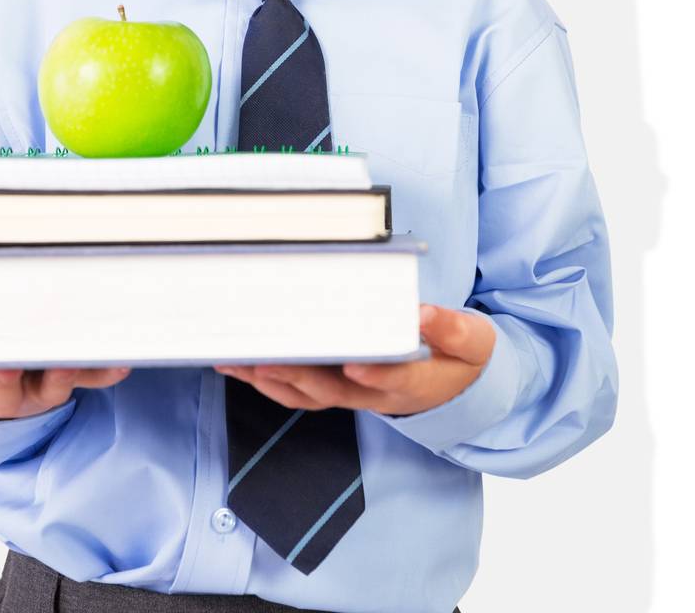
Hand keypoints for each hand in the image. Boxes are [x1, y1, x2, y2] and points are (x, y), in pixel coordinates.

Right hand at [0, 364, 131, 418]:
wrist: (7, 394)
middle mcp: (6, 391)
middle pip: (3, 386)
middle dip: (2, 375)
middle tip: (4, 361)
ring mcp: (40, 384)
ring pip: (48, 381)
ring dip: (56, 370)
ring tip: (62, 356)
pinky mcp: (70, 375)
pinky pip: (89, 375)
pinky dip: (105, 371)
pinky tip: (122, 365)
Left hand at [214, 304, 495, 416]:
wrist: (455, 385)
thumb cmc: (460, 358)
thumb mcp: (472, 340)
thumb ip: (451, 328)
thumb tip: (423, 314)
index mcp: (411, 380)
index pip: (388, 379)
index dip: (370, 375)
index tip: (353, 365)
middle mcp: (373, 393)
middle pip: (331, 390)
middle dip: (296, 375)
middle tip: (264, 357)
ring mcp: (351, 393)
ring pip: (306, 394)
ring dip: (270, 380)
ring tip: (236, 361)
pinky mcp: (336, 388)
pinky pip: (298, 392)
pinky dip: (268, 381)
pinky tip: (242, 366)